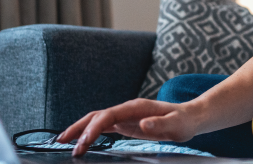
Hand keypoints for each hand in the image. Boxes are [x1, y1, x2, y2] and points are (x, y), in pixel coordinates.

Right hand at [56, 99, 198, 155]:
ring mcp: (125, 116)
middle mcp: (127, 110)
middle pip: (96, 116)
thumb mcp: (176, 125)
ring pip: (97, 120)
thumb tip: (142, 125)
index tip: (82, 143)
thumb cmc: (184, 121)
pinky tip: (82, 141)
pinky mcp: (126, 124)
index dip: (93, 129)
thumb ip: (160, 125)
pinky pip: (104, 127)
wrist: (190, 117)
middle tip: (61, 142)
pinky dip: (90, 133)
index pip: (107, 116)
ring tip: (63, 141)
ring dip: (80, 129)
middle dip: (78, 128)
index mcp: (135, 108)